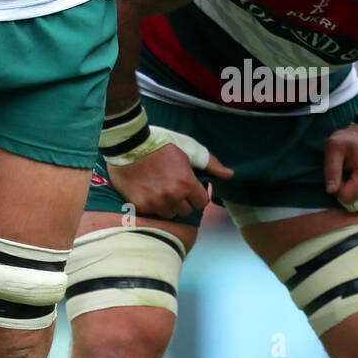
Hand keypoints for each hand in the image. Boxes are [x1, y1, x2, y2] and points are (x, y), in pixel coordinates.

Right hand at [108, 142, 231, 218]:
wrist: (128, 144)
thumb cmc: (160, 144)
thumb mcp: (188, 148)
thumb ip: (210, 163)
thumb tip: (229, 174)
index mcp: (186, 183)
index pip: (202, 202)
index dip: (196, 194)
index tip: (188, 185)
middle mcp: (172, 196)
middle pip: (186, 210)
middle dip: (182, 200)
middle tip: (173, 185)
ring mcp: (155, 202)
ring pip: (169, 213)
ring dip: (168, 204)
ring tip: (160, 188)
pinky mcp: (140, 205)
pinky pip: (153, 212)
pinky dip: (152, 204)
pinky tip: (148, 190)